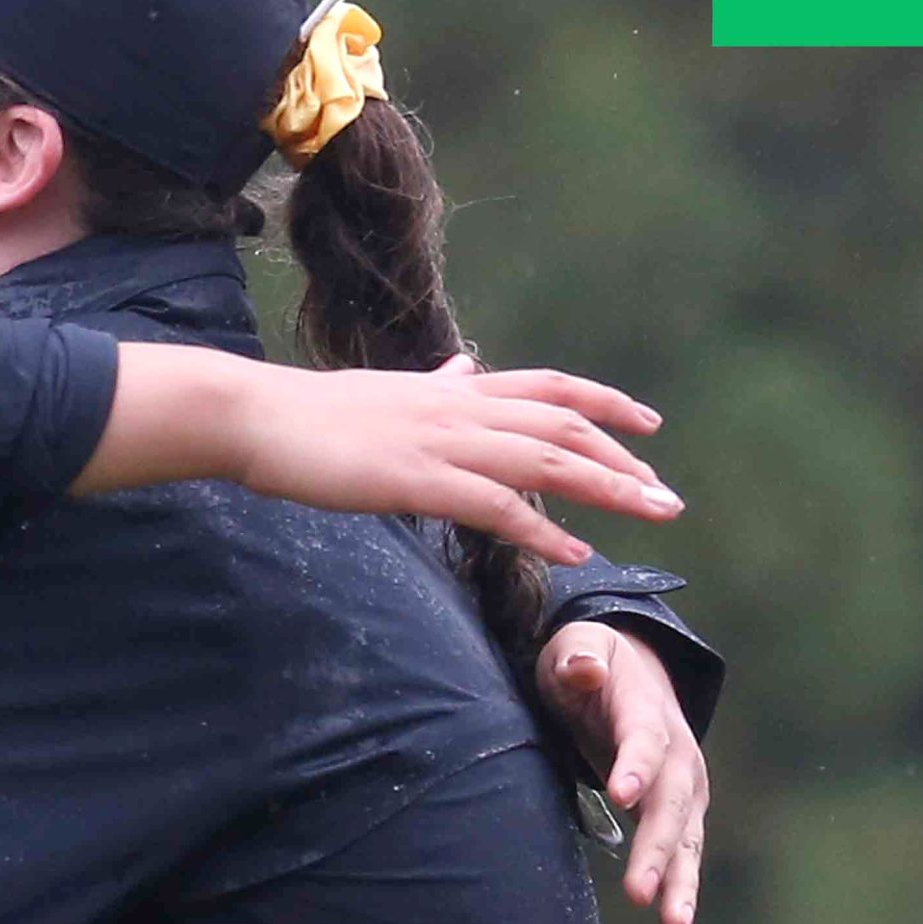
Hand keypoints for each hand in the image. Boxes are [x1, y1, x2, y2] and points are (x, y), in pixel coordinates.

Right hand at [210, 352, 681, 563]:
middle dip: (622, 459)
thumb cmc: (310, 413)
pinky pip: (496, 505)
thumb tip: (462, 370)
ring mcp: (440, 442)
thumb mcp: (385, 393)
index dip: (604, 404)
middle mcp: (457, 408)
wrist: (256, 416)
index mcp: (451, 391)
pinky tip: (575, 553)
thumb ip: (433, 388)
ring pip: (545, 461)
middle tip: (665, 496)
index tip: (647, 425)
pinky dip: (542, 530)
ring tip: (652, 513)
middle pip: (562, 427)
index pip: (547, 388)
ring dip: (607, 488)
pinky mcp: (417, 479)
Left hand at [536, 622, 708, 923]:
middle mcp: (675, 751)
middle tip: (638, 892)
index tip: (622, 794)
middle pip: (669, 801)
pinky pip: (682, 850)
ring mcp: (683, 783)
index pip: (643, 739)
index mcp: (645, 709)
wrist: (632, 669)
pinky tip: (675, 922)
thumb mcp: (575, 647)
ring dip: (679, 880)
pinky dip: (680, 884)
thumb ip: (577, 658)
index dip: (634, 765)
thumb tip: (584, 668)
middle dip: (656, 848)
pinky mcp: (678, 808)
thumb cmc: (589, 661)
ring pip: (685, 835)